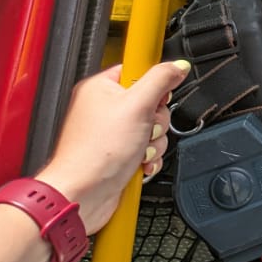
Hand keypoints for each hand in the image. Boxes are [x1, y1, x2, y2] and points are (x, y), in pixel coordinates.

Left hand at [35, 60, 188, 233]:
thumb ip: (161, 80)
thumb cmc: (95, 153)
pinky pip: (147, 147)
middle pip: (152, 102)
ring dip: (155, 142)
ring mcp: (112, 132)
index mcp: (101, 88)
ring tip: (140, 150)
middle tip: (145, 128)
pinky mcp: (118, 152)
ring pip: (152, 127)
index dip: (154, 84)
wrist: (83, 195)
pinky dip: (149, 156)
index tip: (157, 95)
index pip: (138, 71)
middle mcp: (105, 109)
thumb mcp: (137, 106)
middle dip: (156, 121)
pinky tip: (140, 163)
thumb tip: (178, 65)